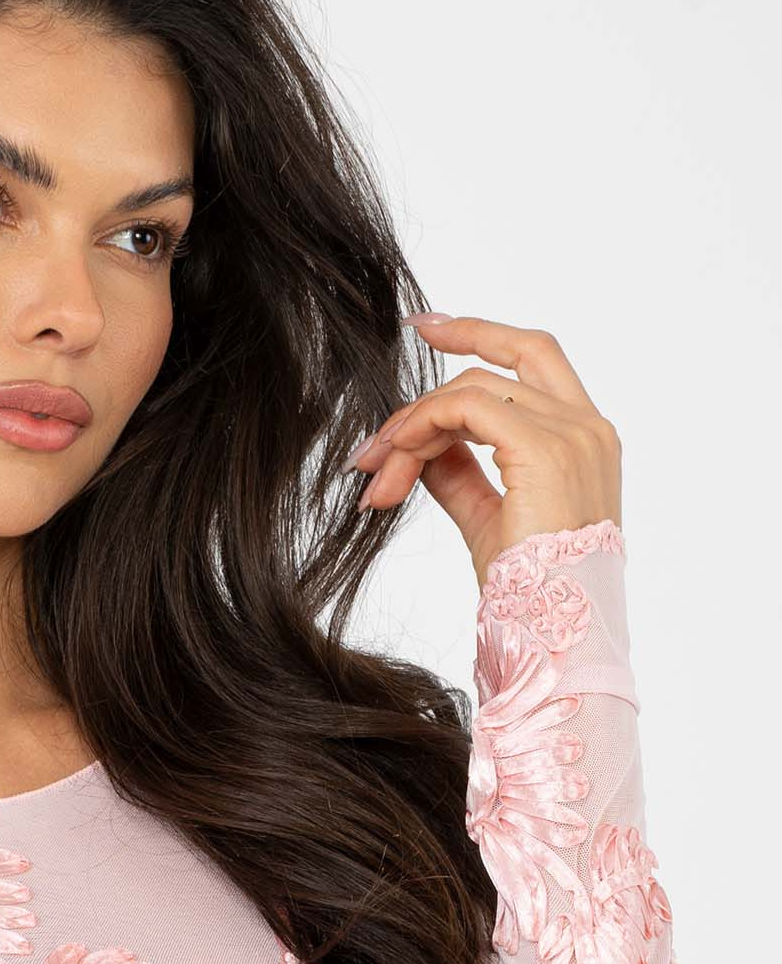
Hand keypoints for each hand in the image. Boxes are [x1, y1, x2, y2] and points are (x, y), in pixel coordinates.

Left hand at [349, 314, 622, 586]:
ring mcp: (572, 434)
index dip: (484, 336)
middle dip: (455, 344)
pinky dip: (420, 428)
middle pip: (516, 353)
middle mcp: (588, 428)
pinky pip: (464, 409)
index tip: (431, 328)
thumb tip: (421, 443)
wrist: (552, 635)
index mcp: (585, 439)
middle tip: (401, 362)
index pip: (535, 362)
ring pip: (473, 389)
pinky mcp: (544, 448)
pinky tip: (392, 465)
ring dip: (412, 426)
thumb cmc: (527, 590)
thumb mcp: (484, 517)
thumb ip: (457, 471)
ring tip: (375, 473)